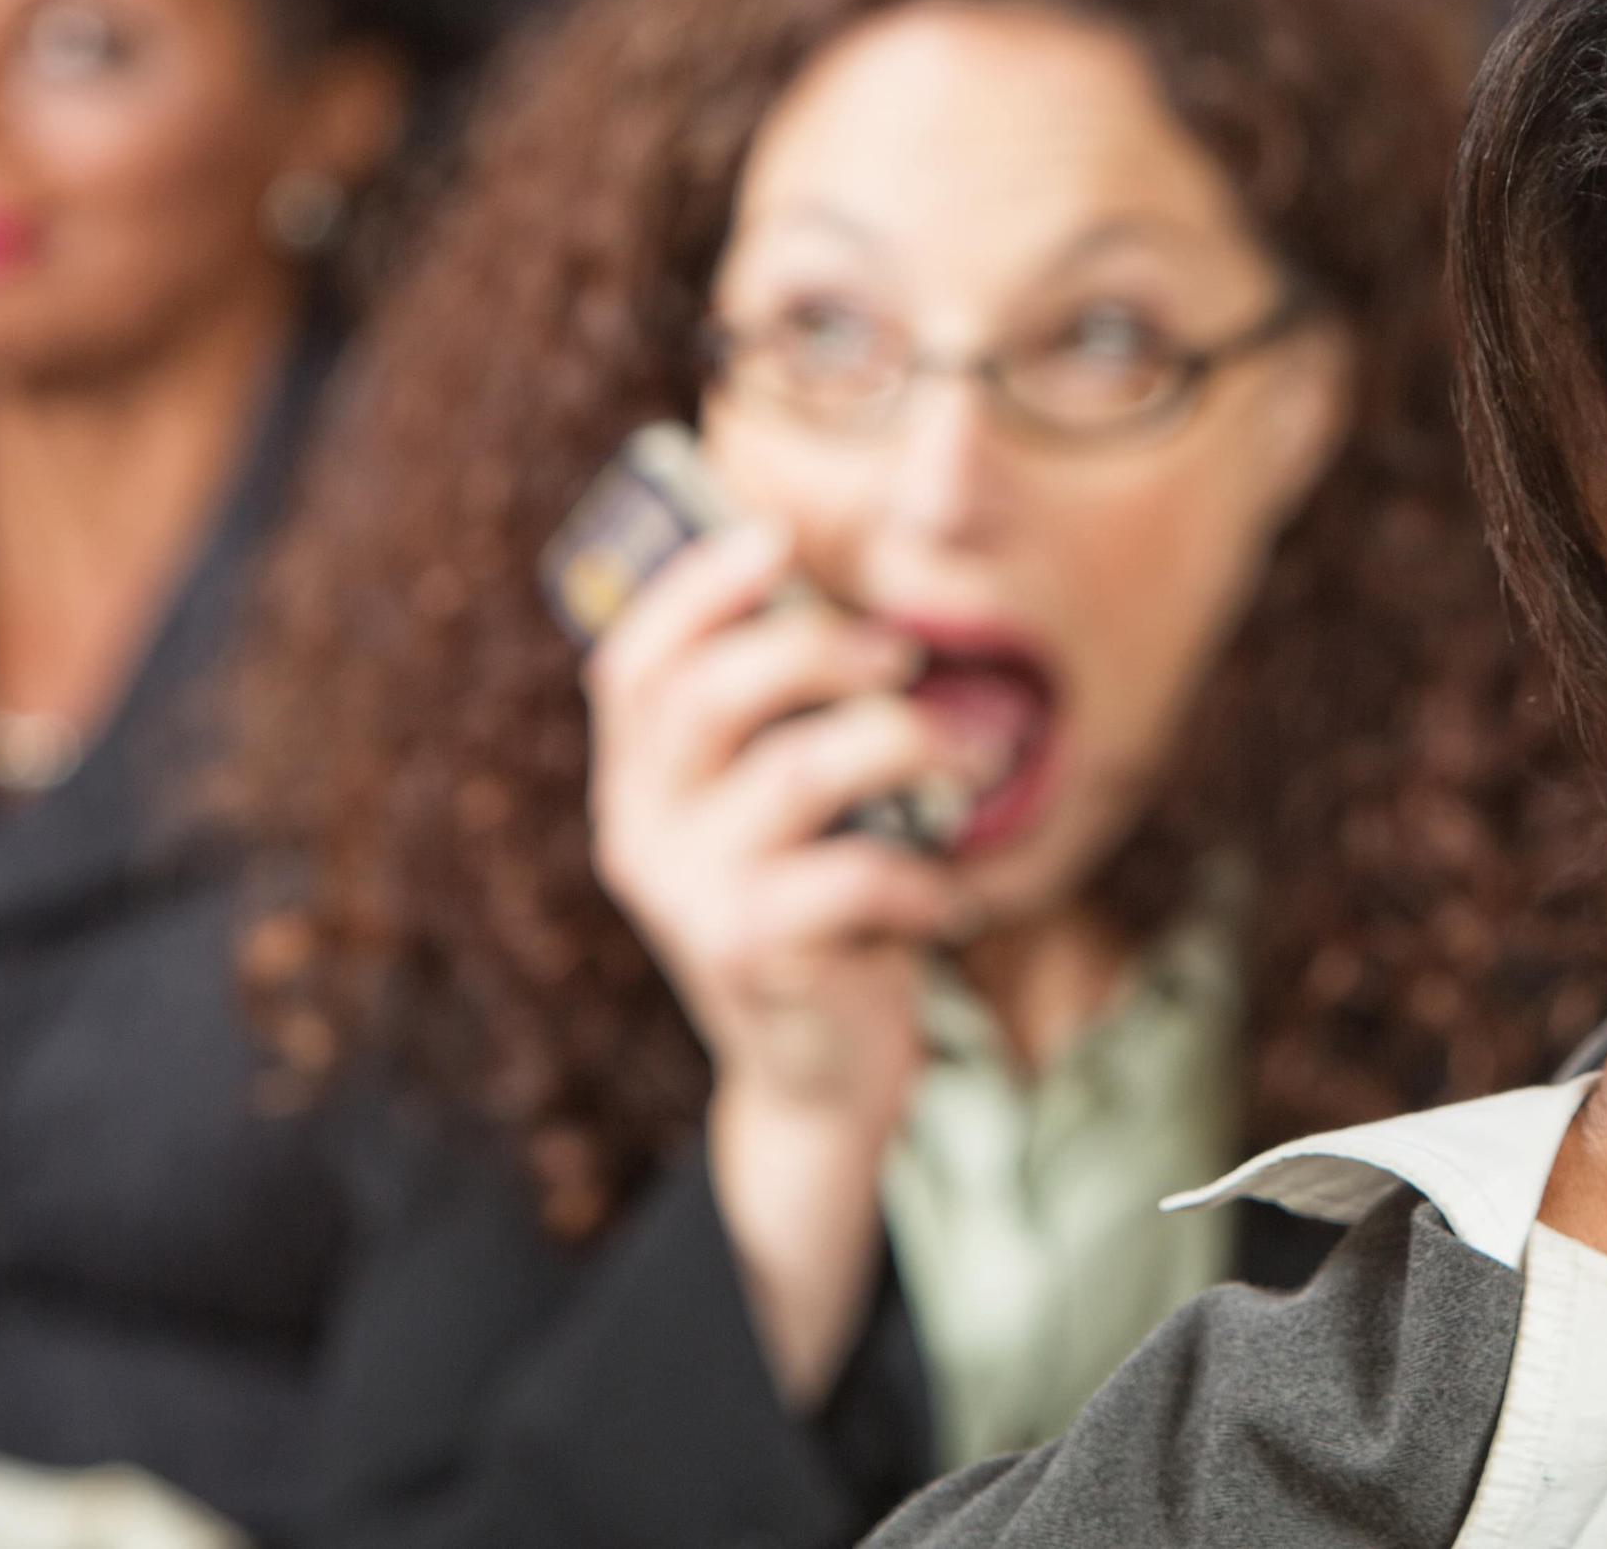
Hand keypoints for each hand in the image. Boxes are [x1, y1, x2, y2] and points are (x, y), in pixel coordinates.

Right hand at [587, 516, 961, 1398]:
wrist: (825, 1071)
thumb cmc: (826, 899)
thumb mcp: (794, 801)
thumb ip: (792, 710)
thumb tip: (844, 583)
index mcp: (640, 779)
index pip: (633, 662)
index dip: (695, 589)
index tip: (773, 535)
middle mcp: (641, 832)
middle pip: (708, 694)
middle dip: (818, 648)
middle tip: (906, 654)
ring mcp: (688, 897)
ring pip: (799, 770)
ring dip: (907, 746)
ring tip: (973, 766)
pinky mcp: (751, 954)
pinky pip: (852, 872)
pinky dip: (923, 873)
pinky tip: (947, 896)